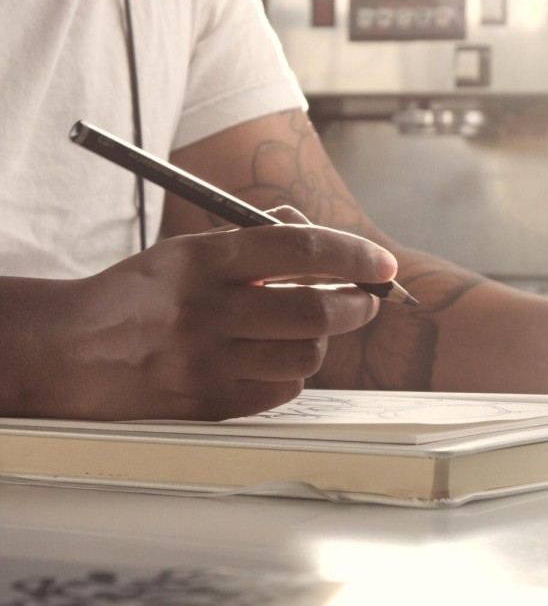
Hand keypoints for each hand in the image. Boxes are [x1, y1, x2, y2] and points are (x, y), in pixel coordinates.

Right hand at [13, 214, 396, 420]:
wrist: (73, 350)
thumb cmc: (143, 294)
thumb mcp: (188, 252)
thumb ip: (254, 241)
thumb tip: (321, 237)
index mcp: (204, 261)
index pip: (298, 248)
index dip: (353, 254)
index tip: (382, 263)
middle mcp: (208, 311)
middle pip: (315, 311)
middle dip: (356, 304)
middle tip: (364, 300)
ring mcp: (209, 362)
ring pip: (307, 356)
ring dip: (323, 342)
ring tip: (312, 331)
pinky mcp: (210, 402)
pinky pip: (283, 390)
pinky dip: (293, 373)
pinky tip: (277, 360)